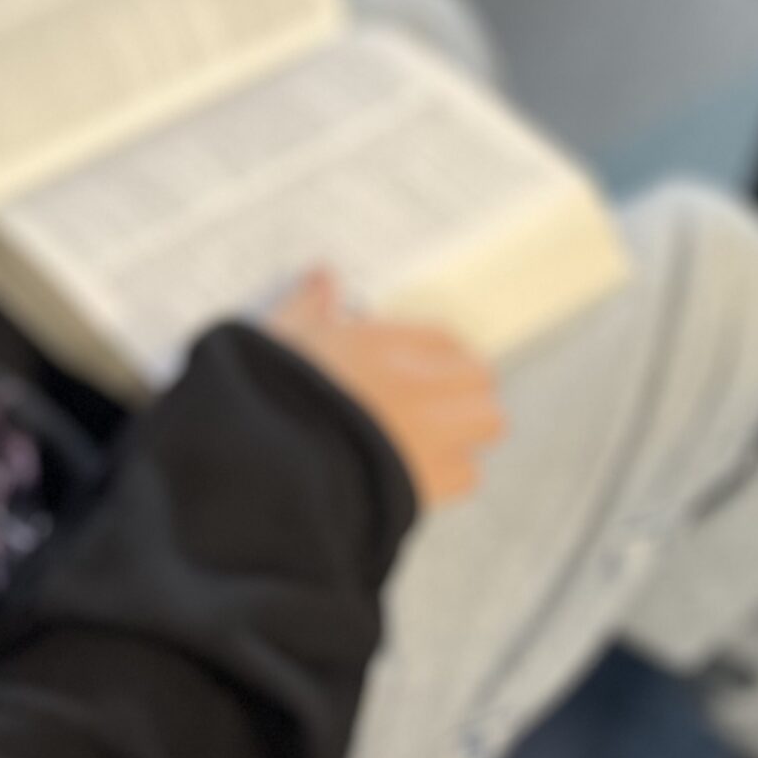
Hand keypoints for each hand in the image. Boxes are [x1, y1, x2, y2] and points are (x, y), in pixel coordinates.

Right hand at [266, 273, 504, 507]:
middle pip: (479, 377)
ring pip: (486, 422)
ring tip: (434, 438)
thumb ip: (308, 305)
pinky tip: (417, 474)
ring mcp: (433, 436)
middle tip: (431, 400)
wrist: (273, 468)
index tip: (417, 366)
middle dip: (462, 388)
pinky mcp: (432, 483)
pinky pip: (466, 475)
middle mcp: (419, 386)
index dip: (433, 354)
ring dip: (467, 428)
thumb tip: (322, 274)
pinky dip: (449, 475)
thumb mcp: (282, 338)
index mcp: (383, 346)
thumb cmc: (270, 395)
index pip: (444, 340)